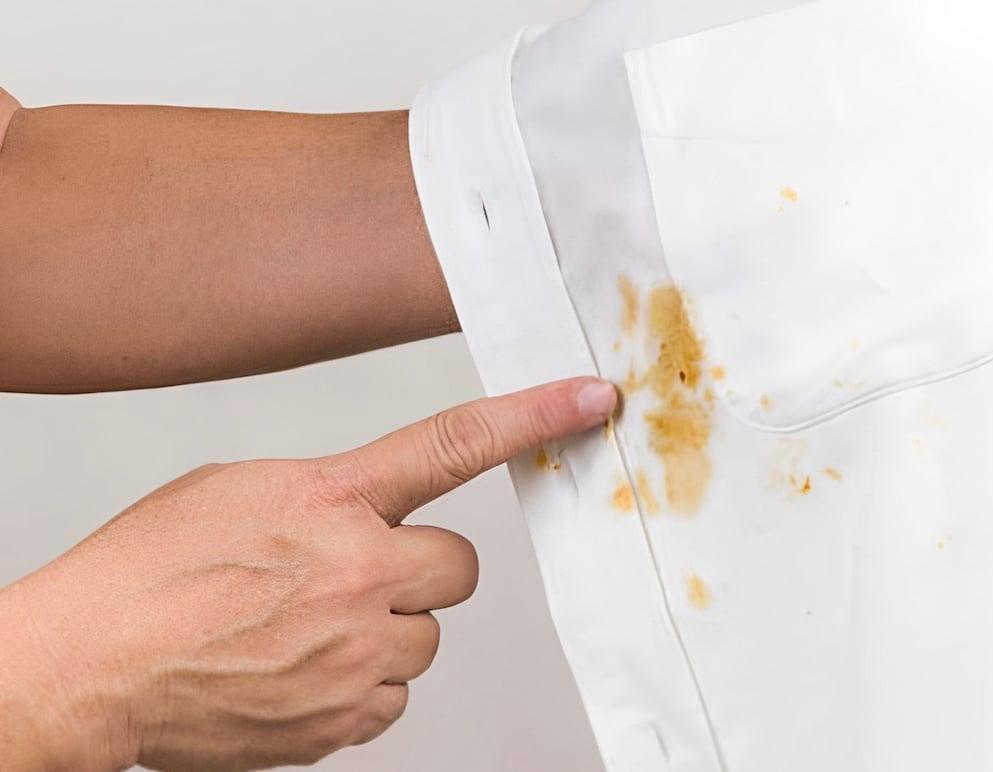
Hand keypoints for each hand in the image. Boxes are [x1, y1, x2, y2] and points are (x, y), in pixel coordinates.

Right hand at [0, 377, 616, 770]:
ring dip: (384, 631)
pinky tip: (301, 668)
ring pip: (426, 638)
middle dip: (421, 571)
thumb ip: (328, 494)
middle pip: (460, 568)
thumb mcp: (240, 489)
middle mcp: (359, 571)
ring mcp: (356, 649)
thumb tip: (371, 511)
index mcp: (332, 497)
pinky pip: (394, 696)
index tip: (591, 399)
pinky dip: (360, 685)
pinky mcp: (344, 716)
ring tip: (306, 627)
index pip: (455, 442)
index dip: (534, 416)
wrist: (90, 664)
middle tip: (356, 576)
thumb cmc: (149, 571)